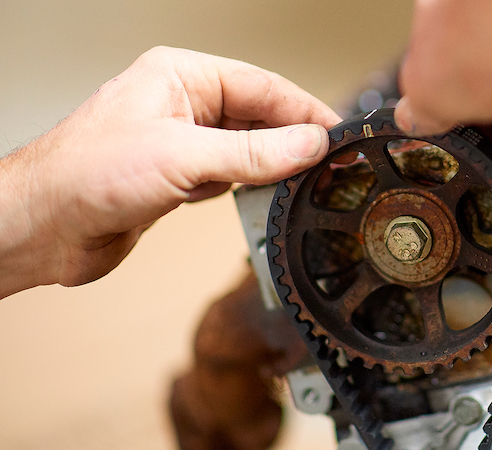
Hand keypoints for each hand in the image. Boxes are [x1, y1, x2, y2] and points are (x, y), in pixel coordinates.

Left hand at [0, 46, 340, 297]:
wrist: (43, 227)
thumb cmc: (85, 174)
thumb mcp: (182, 157)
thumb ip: (252, 153)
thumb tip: (307, 144)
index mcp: (181, 76)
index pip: (262, 86)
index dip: (304, 111)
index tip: (336, 136)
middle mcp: (182, 105)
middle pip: (258, 117)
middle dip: (291, 141)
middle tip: (327, 165)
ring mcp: (180, 143)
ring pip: (246, 150)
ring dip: (270, 168)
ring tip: (299, 184)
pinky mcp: (177, 179)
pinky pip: (229, 177)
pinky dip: (247, 189)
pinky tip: (257, 199)